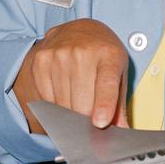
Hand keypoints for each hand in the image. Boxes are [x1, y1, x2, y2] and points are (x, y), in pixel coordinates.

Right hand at [13, 18, 129, 131]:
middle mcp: (82, 52)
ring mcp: (59, 56)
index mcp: (109, 55)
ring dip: (71, 111)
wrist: (78, 30)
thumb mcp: (119, 73)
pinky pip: (47, 100)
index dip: (104, 105)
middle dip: (87, 118)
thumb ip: (120, 104)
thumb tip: (123, 133)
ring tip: (78, 98)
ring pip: (63, 105)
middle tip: (91, 116)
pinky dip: (56, 104)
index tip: (100, 123)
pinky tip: (63, 90)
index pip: (106, 83)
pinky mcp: (41, 61)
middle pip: (82, 103)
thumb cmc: (102, 56)